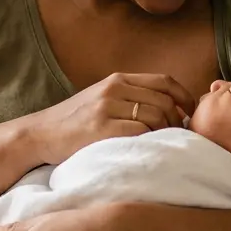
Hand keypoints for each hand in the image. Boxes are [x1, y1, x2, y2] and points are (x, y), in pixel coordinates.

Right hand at [26, 73, 194, 164]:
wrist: (40, 134)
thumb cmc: (74, 122)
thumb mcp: (102, 98)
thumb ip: (130, 98)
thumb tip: (170, 109)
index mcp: (118, 79)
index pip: (164, 81)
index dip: (184, 97)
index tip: (189, 113)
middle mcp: (114, 89)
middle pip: (164, 101)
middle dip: (176, 120)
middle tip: (175, 136)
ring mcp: (107, 108)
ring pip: (155, 117)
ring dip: (164, 133)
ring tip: (160, 145)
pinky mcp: (101, 129)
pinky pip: (140, 133)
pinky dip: (149, 142)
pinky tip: (145, 150)